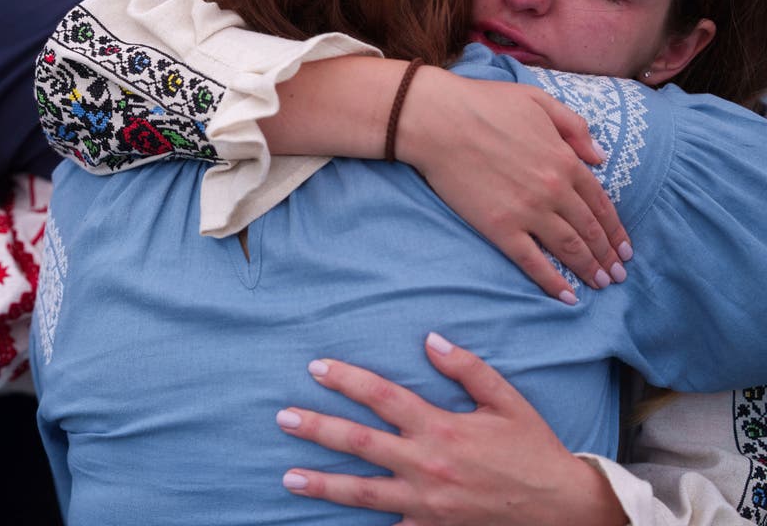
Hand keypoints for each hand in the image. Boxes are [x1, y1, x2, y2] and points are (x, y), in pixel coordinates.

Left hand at [275, 337, 627, 525]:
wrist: (562, 510)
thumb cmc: (533, 451)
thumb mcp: (507, 401)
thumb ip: (467, 368)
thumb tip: (430, 339)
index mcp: (441, 428)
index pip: (382, 396)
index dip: (346, 380)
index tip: (316, 368)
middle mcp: (426, 465)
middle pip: (359, 443)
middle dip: (317, 429)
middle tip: (283, 419)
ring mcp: (425, 502)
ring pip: (362, 491)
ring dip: (322, 484)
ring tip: (288, 477)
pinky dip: (362, 525)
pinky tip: (334, 522)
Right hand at [402, 68, 631, 301]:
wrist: (438, 119)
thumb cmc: (484, 104)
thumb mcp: (539, 101)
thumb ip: (575, 127)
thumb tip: (600, 157)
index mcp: (565, 161)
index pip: (600, 203)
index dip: (615, 230)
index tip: (624, 248)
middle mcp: (554, 190)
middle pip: (589, 231)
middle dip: (607, 255)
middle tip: (617, 274)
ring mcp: (528, 212)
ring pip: (569, 249)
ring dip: (589, 270)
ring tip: (600, 284)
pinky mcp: (500, 228)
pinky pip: (533, 262)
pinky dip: (553, 282)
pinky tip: (567, 296)